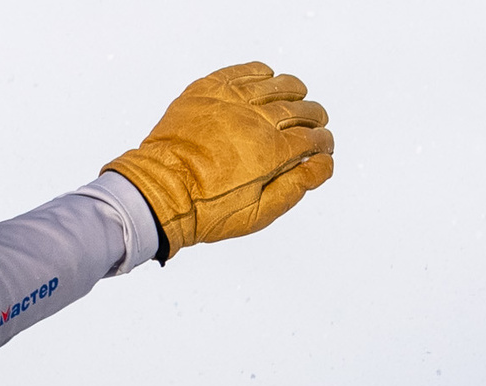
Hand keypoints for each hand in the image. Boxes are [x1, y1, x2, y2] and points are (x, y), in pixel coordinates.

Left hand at [106, 62, 334, 259]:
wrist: (160, 193)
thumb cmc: (207, 210)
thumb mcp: (259, 212)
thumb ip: (296, 186)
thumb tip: (324, 164)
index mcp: (270, 152)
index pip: (310, 139)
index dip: (322, 142)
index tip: (324, 145)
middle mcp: (254, 120)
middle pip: (297, 109)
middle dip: (313, 116)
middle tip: (317, 121)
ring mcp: (230, 101)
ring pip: (274, 85)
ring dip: (292, 90)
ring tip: (298, 95)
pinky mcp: (207, 91)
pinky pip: (241, 73)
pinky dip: (260, 73)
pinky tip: (267, 78)